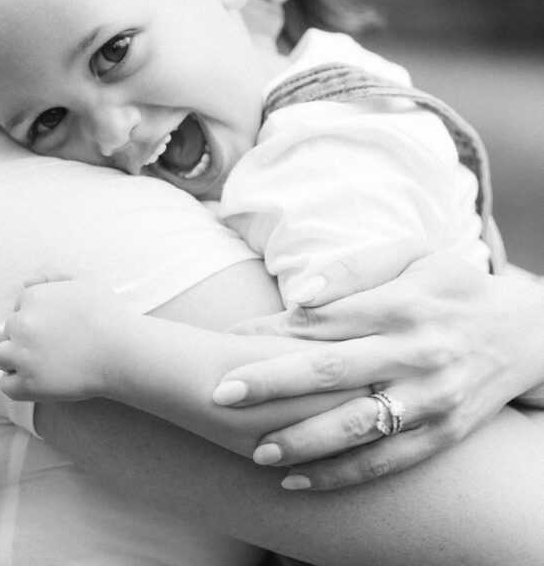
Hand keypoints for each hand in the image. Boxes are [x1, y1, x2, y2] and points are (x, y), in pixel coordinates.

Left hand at [0, 272, 133, 401]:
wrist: (122, 350)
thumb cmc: (107, 316)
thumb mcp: (82, 286)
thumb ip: (52, 278)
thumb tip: (25, 281)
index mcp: (33, 297)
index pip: (20, 309)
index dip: (37, 321)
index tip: (55, 331)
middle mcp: (22, 323)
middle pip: (10, 331)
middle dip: (26, 339)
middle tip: (54, 349)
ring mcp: (22, 354)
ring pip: (2, 357)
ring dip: (17, 361)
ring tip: (44, 365)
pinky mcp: (27, 383)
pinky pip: (7, 385)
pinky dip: (19, 386)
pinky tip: (41, 382)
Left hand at [215, 247, 543, 487]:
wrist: (524, 332)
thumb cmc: (451, 286)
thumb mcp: (412, 255)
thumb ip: (355, 270)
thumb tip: (302, 294)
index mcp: (402, 303)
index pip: (324, 319)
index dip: (271, 331)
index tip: (228, 337)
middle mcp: (416, 351)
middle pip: (332, 371)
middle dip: (272, 384)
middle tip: (221, 394)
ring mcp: (432, 397)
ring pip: (357, 426)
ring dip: (302, 441)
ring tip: (255, 451)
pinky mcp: (445, 432)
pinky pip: (388, 461)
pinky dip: (343, 475)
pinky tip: (300, 481)